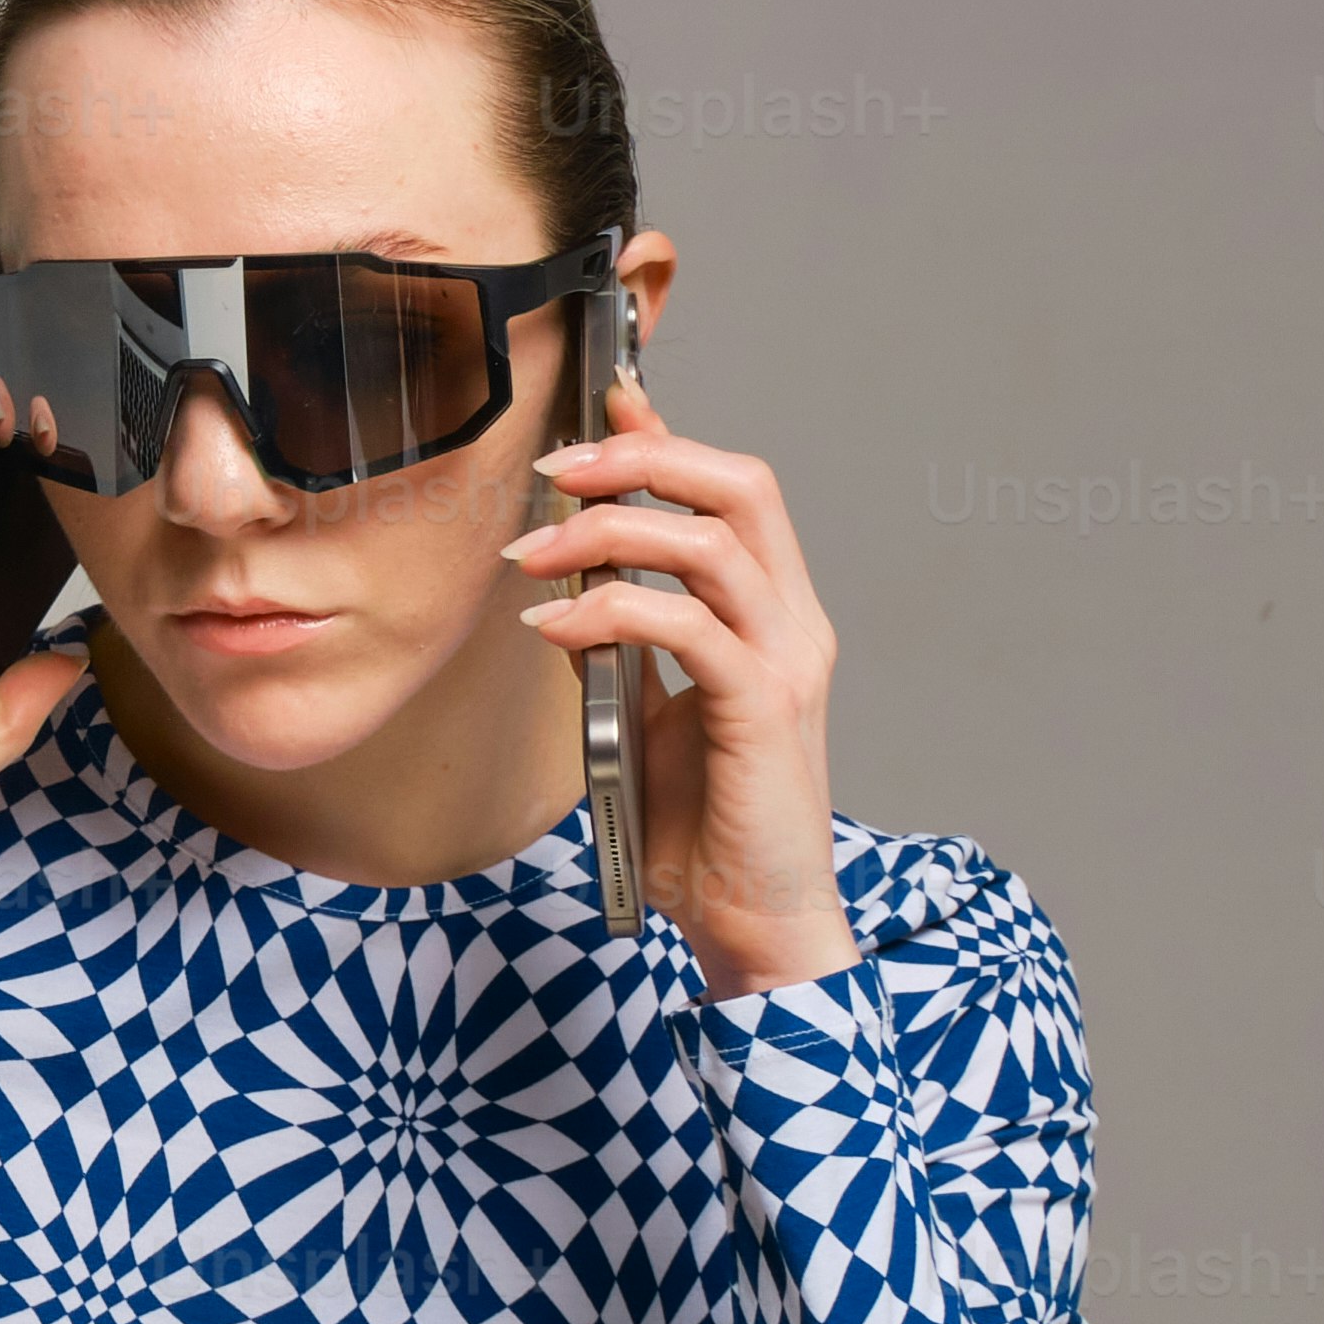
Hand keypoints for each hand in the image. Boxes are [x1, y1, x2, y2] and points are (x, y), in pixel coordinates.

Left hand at [509, 369, 854, 999]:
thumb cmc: (704, 828)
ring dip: (609, 531)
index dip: (667, 438)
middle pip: (741, 487)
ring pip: (711, 543)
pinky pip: (686, 627)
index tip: (603, 400)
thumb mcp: (650, 713)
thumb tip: (569, 585)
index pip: (733, 494)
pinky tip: (554, 631)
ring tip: (530, 558)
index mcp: (773, 617)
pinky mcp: (763, 710)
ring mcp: (787, 664)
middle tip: (552, 470)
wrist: (755, 923)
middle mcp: (793, 625)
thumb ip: (627, 644)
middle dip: (640, 459)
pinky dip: (611, 612)